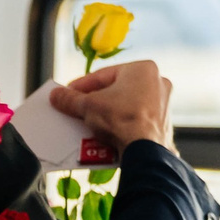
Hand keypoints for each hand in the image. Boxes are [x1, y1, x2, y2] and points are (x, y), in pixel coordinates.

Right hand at [51, 60, 172, 151]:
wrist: (144, 150)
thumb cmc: (121, 119)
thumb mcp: (87, 106)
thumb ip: (69, 98)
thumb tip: (56, 95)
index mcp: (142, 69)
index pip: (103, 75)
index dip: (80, 85)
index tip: (66, 93)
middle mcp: (158, 82)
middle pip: (115, 90)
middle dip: (94, 100)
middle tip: (77, 108)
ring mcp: (163, 103)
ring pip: (125, 104)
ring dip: (106, 112)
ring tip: (88, 122)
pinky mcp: (162, 122)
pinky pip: (134, 118)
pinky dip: (119, 123)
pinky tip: (104, 133)